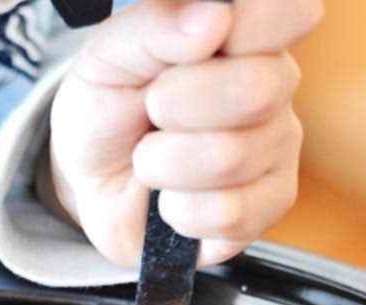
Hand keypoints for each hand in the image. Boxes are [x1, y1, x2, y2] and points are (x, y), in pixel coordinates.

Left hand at [48, 0, 322, 268]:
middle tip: (152, 111)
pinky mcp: (267, 209)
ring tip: (151, 160)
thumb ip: (154, 28)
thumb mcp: (107, 58)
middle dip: (177, 105)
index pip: (285, 14)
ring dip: (166, 164)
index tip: (206, 42)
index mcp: (244, 33)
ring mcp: (276, 151)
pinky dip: (180, 211)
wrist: (91, 186)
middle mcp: (273, 87)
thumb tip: (214, 19)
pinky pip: (229, 213)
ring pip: (232, 158)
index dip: (250, 27)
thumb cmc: (108, 113)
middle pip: (257, 90)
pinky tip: (171, 201)